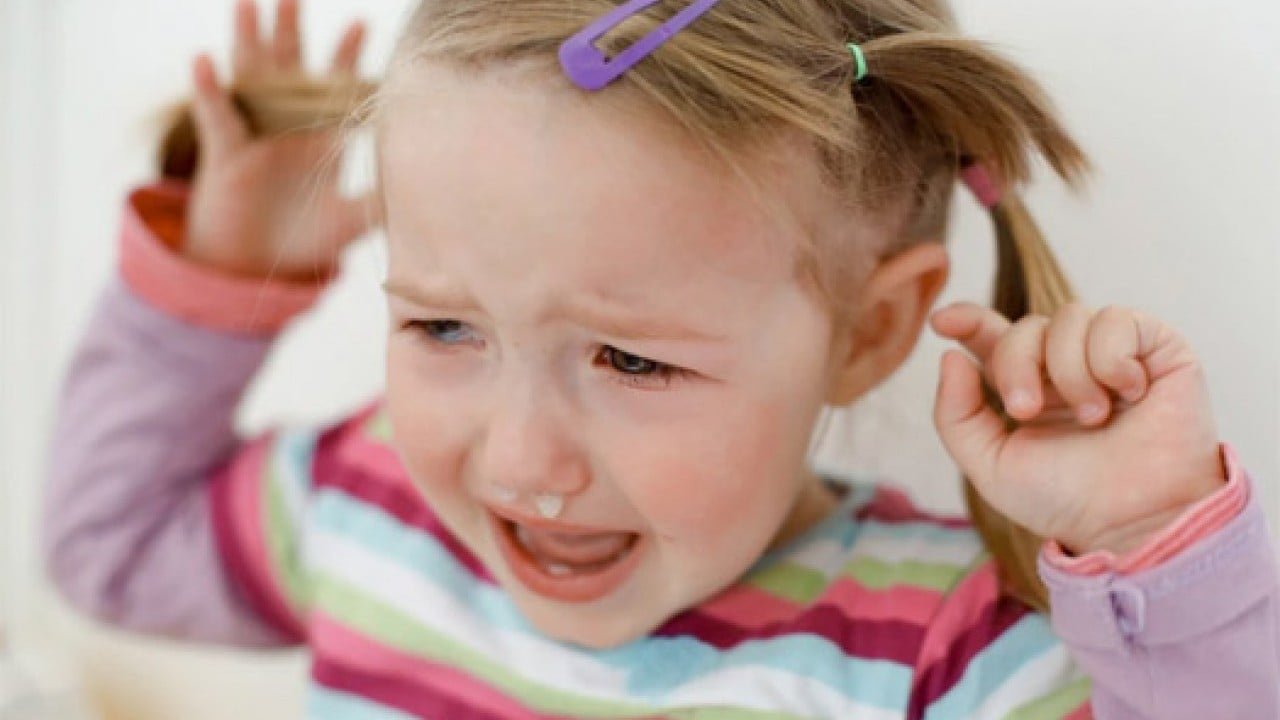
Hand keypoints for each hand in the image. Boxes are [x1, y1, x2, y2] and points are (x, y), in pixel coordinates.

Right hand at [183, 0, 375, 279]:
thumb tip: (427, 197)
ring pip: (249, 78)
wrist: (254, 270)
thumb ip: (381, 205)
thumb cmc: (305, 241)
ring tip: (248, 4)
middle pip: (289, 68)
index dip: (346, 56)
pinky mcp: (224, 154)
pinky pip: (215, 116)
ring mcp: (253, 135)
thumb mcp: (350, 222)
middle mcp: (287, 127)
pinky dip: (210, 90)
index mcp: (322, 137)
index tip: (360, 24)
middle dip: (291, 30)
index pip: (334, 87)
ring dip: (247, 41)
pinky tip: (204, 61)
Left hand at [930, 302, 1225, 556]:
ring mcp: (1111, 354)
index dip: (967, 319)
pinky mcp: (1157, 348)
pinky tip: (1131, 393)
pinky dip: (1113, 359)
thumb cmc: (1068, 500)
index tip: (942, 323)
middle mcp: (1067, 364)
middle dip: (1014, 364)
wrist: (1135, 520)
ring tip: (1094, 418)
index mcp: (1028, 387)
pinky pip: (1117, 320)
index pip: (993, 337)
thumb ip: (956, 415)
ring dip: (1070, 372)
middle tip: (1026, 410)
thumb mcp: (991, 465)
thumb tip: (950, 356)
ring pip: (1069, 318)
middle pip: (1024, 328)